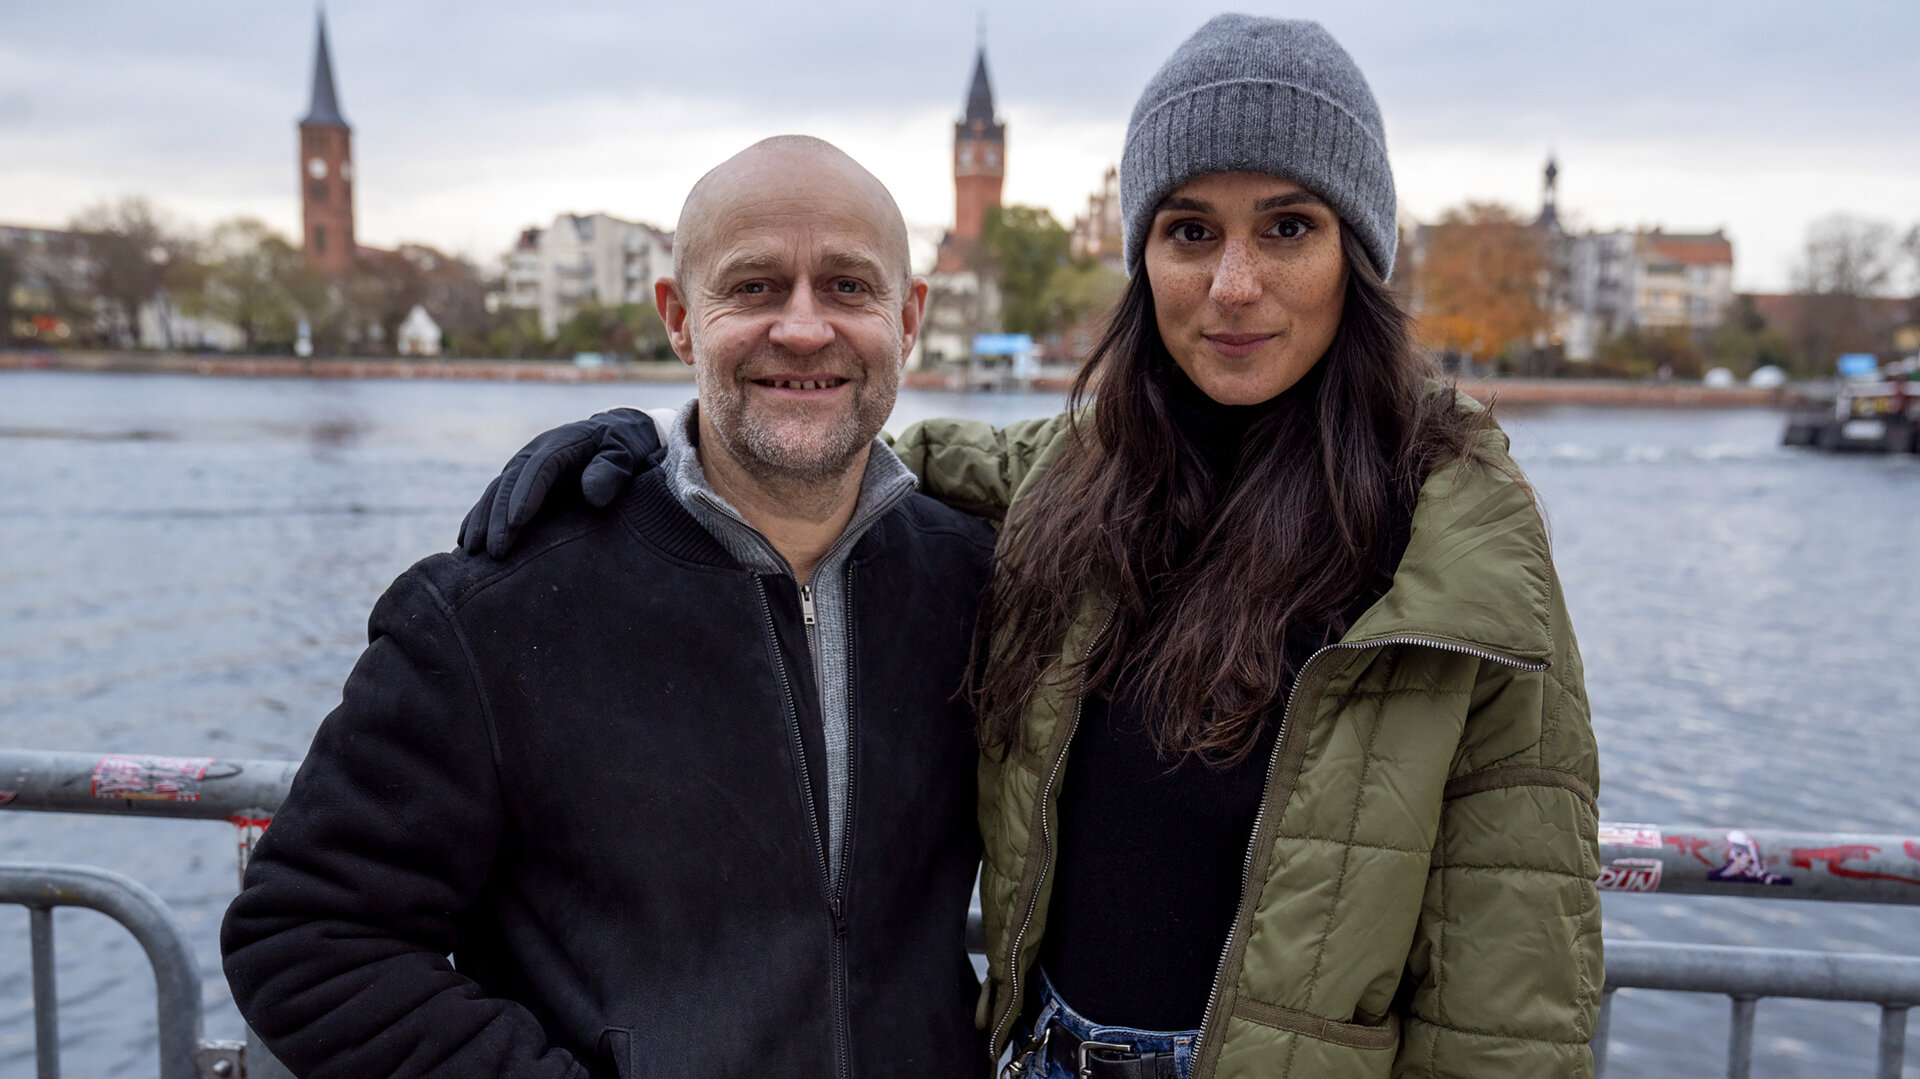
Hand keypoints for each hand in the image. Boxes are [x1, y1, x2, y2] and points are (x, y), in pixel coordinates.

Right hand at [457, 408, 665, 558]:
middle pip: (508, 485)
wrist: (616, 434)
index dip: (524, 496)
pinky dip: (477, 519)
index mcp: (560, 445)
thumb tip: (591, 494)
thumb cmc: (624, 447)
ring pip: (494, 494)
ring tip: (470, 552)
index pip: (537, 470)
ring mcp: (523, 468)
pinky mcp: (519, 483)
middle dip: (497, 518)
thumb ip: (612, 469)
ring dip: (480, 522)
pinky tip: (464, 543)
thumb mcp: (626, 453)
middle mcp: (534, 454)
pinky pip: (493, 501)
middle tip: (494, 552)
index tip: (515, 525)